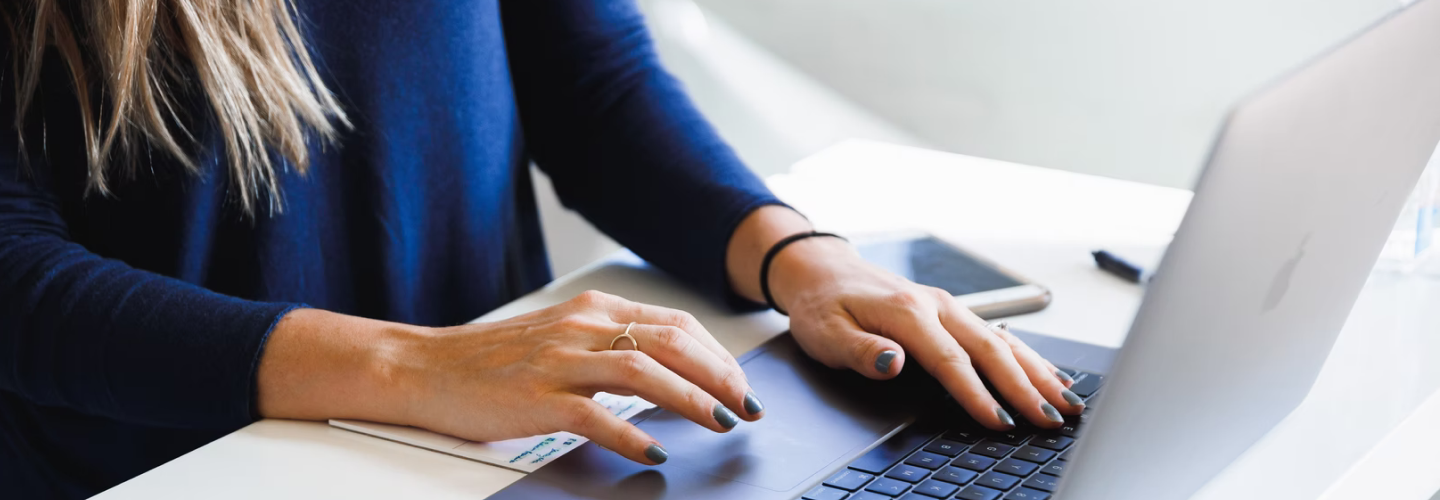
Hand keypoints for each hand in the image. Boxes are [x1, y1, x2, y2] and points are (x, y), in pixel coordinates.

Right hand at [257, 291, 761, 465]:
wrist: (424, 367)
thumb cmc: (493, 360)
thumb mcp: (561, 337)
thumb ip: (610, 346)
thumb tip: (670, 371)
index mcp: (592, 310)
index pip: (674, 323)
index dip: (717, 354)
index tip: (741, 383)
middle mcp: (581, 328)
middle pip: (670, 342)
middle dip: (720, 375)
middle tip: (748, 406)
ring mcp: (559, 362)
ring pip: (644, 371)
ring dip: (692, 398)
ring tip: (720, 422)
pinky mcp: (537, 398)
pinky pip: (596, 416)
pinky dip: (632, 434)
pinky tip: (654, 452)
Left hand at [767, 237, 1081, 429]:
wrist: (823, 270)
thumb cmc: (823, 305)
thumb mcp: (826, 333)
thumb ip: (862, 351)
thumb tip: (894, 362)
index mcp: (907, 312)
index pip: (951, 361)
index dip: (978, 394)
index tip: (1000, 422)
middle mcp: (936, 305)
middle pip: (991, 350)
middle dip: (1026, 387)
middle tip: (1052, 419)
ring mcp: (949, 306)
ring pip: (1003, 341)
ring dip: (1038, 372)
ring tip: (1067, 402)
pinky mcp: (953, 311)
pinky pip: (999, 334)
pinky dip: (1028, 356)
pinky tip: (1049, 375)